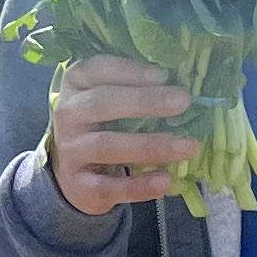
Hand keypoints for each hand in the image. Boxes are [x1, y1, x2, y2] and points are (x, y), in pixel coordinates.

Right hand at [47, 54, 196, 218]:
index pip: (96, 70)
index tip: (163, 75)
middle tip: (183, 102)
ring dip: (150, 146)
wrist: (74, 175)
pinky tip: (165, 181)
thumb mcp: (108, 100)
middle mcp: (68, 114)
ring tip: (188, 146)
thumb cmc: (102, 126)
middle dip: (144, 102)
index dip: (129, 71)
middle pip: (102, 103)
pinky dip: (138, 185)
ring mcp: (71, 150)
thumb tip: (181, 86)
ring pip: (107, 145)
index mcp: (75, 84)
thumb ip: (136, 89)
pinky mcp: (79, 185)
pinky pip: (109, 186)